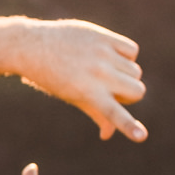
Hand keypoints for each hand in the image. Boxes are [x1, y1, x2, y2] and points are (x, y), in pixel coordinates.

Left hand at [18, 19, 146, 141]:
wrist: (32, 46)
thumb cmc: (52, 77)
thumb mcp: (72, 97)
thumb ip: (96, 114)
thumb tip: (107, 135)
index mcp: (88, 94)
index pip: (114, 114)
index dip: (130, 127)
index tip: (142, 137)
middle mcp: (98, 74)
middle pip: (138, 91)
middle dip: (129, 94)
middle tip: (110, 89)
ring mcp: (102, 54)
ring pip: (135, 71)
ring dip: (126, 74)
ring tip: (105, 70)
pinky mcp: (103, 37)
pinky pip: (132, 50)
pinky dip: (126, 54)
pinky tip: (108, 54)